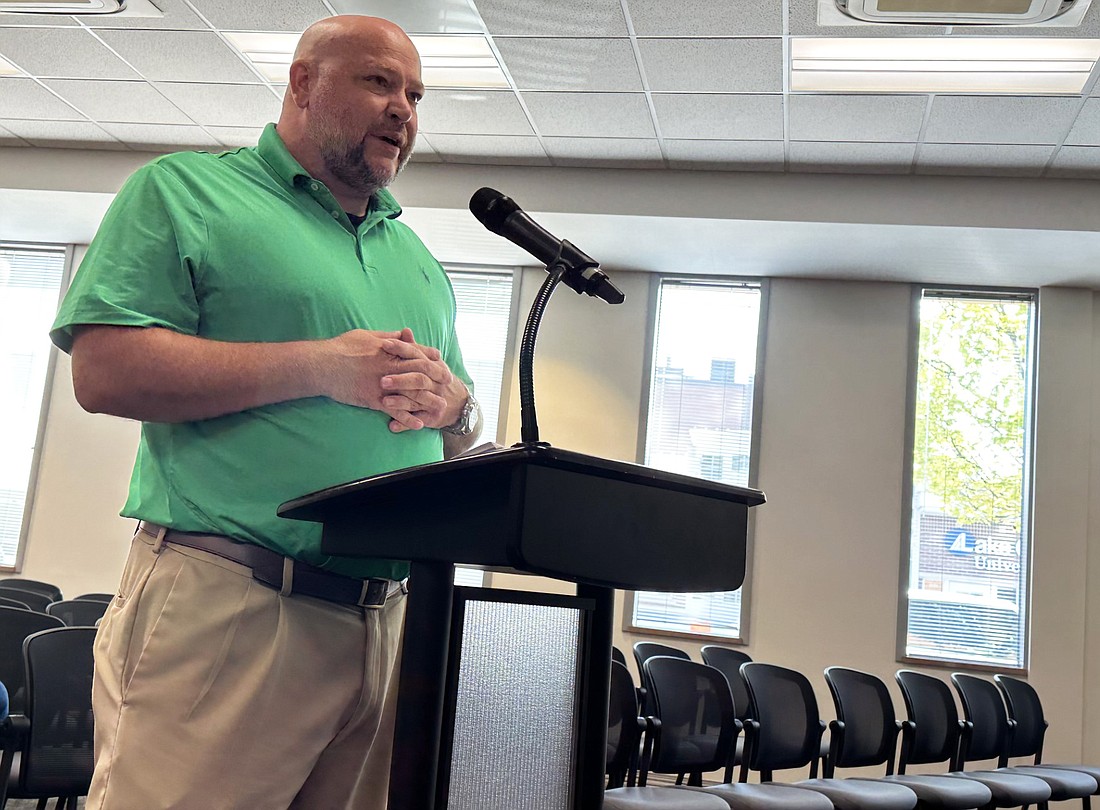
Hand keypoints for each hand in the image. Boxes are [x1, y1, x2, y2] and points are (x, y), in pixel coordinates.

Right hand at [317, 329, 446, 428]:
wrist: (322, 364)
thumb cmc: (341, 347)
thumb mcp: (366, 336)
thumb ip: (387, 337)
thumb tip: (403, 334)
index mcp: (389, 350)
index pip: (416, 352)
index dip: (430, 357)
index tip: (441, 361)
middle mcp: (389, 366)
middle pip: (419, 372)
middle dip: (436, 378)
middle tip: (449, 384)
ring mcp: (382, 384)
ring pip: (411, 393)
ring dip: (428, 402)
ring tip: (441, 409)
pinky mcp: (373, 399)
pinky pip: (395, 410)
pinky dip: (408, 418)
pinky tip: (419, 425)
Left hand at [378, 329, 468, 432]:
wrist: (460, 404)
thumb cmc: (437, 379)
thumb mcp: (430, 363)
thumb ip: (415, 348)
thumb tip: (405, 330)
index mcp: (433, 366)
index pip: (417, 355)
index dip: (402, 349)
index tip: (384, 344)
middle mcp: (435, 383)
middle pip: (419, 380)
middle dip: (401, 380)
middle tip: (382, 380)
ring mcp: (435, 400)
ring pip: (418, 401)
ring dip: (401, 402)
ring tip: (384, 402)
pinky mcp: (433, 417)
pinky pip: (418, 421)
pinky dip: (405, 423)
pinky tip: (392, 426)